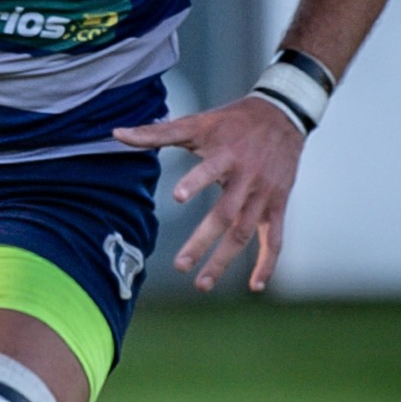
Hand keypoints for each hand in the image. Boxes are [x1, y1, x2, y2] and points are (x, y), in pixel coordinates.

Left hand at [115, 96, 304, 292]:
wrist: (284, 115)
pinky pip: (276, 239)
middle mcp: (248, 178)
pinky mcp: (277, 206)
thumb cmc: (232, 121)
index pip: (211, 169)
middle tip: (180, 265)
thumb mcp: (198, 123)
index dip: (196, 182)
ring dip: (225, 260)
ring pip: (245, 233)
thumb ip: (157, 132)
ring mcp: (265, 196)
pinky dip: (268, 264)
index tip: (177, 196)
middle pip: (226, 214)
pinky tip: (255, 286)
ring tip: (202, 284)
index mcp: (227, 155)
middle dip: (203, 241)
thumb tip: (116, 134)